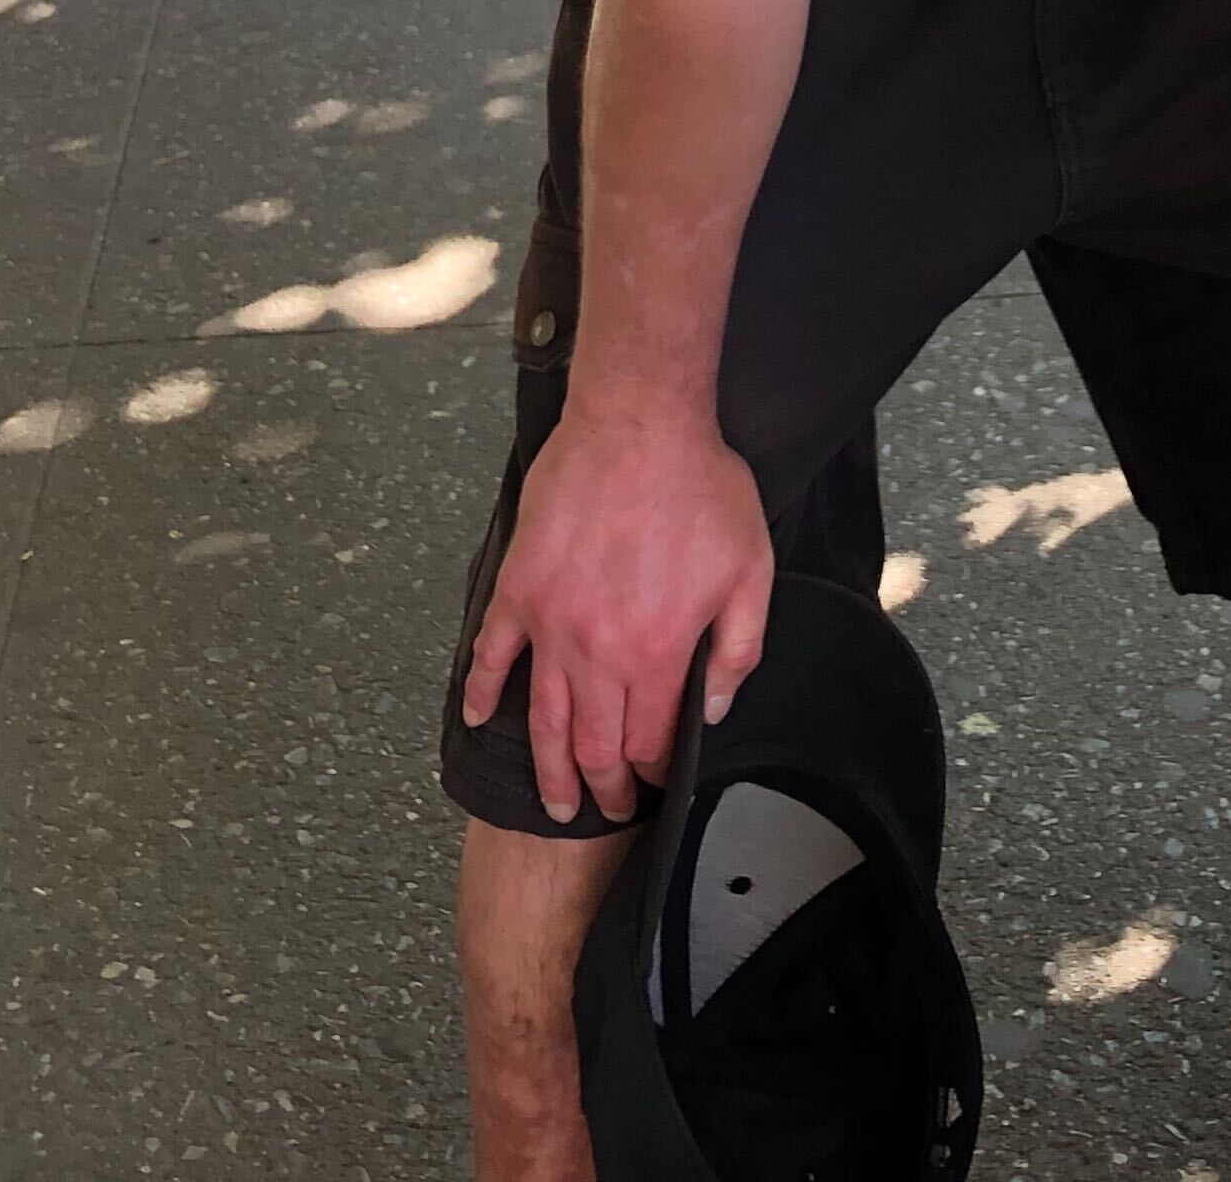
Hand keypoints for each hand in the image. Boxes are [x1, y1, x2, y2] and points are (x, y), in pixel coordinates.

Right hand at [458, 394, 771, 824]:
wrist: (641, 423)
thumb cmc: (701, 489)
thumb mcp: (750, 571)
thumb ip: (737, 650)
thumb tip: (713, 708)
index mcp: (658, 652)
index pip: (650, 740)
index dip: (655, 770)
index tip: (658, 781)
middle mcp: (598, 651)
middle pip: (593, 745)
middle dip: (604, 787)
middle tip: (610, 806)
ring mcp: (550, 622)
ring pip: (543, 718)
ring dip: (548, 769)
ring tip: (555, 803)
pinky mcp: (519, 588)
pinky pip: (491, 653)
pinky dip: (482, 692)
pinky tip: (479, 719)